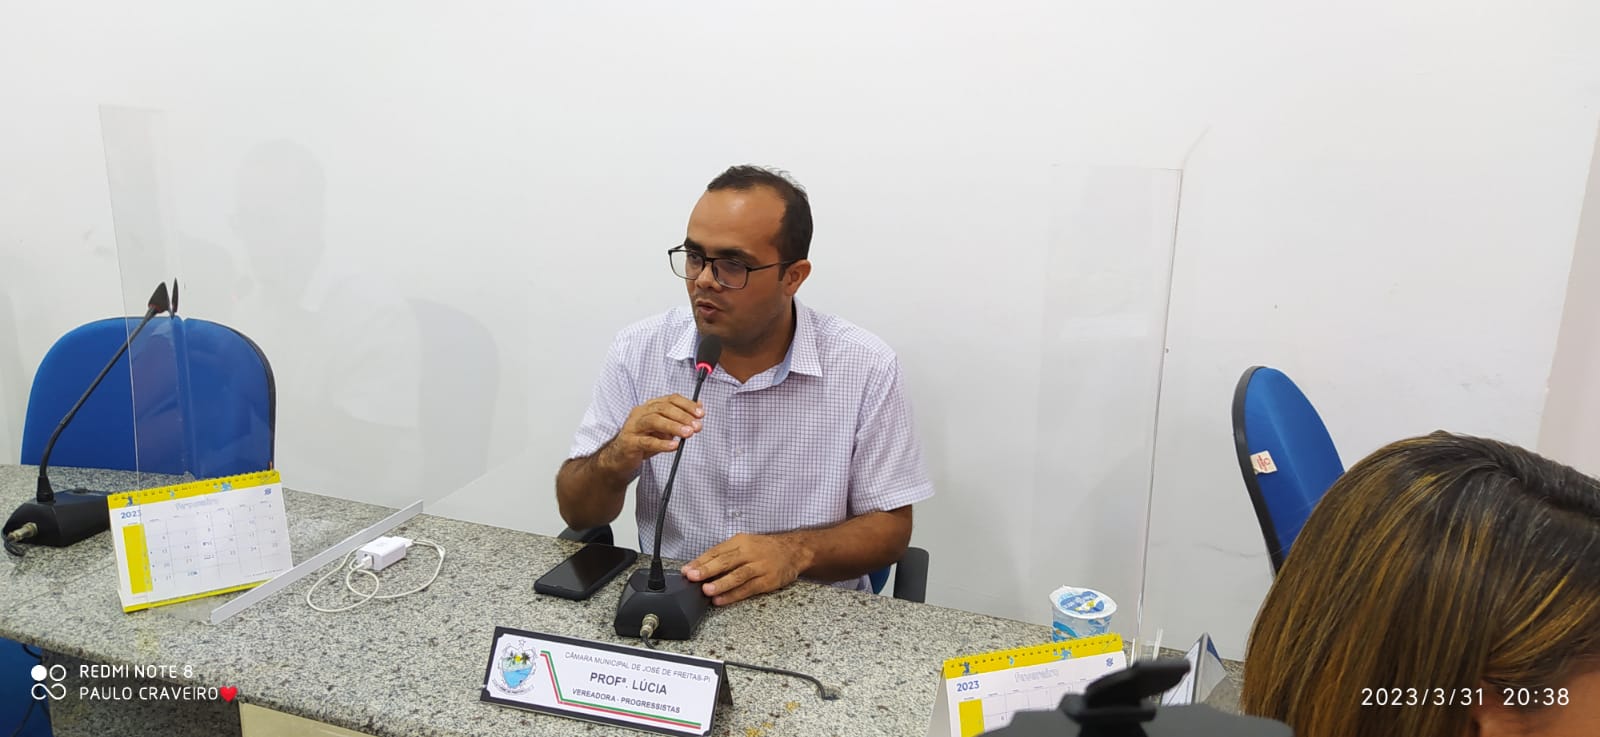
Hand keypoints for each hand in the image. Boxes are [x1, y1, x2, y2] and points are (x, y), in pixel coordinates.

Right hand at [601, 394, 702, 471]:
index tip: (701, 413)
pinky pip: (646, 442)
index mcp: (649, 407)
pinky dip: (662, 444)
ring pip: (654, 421)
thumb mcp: (663, 429)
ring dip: (673, 426)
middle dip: (682, 416)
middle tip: (697, 426)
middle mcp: (640, 413)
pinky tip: (673, 446)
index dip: (687, 405)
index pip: (670, 399)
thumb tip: (700, 407)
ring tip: (688, 433)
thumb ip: (679, 418)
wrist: (620, 457)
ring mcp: (633, 427)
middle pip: (663, 409)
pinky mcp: (629, 442)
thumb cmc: (643, 440)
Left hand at [682, 533, 810, 605]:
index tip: (687, 570)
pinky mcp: (768, 580)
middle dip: (708, 569)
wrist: (794, 550)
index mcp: (740, 541)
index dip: (701, 561)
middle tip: (693, 577)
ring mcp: (760, 566)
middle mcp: (749, 552)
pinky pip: (748, 589)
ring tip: (706, 590)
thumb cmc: (764, 549)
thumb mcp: (745, 543)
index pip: (717, 551)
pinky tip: (721, 600)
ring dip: (721, 583)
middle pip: (726, 561)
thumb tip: (700, 567)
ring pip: (738, 575)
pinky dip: (733, 595)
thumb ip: (725, 555)